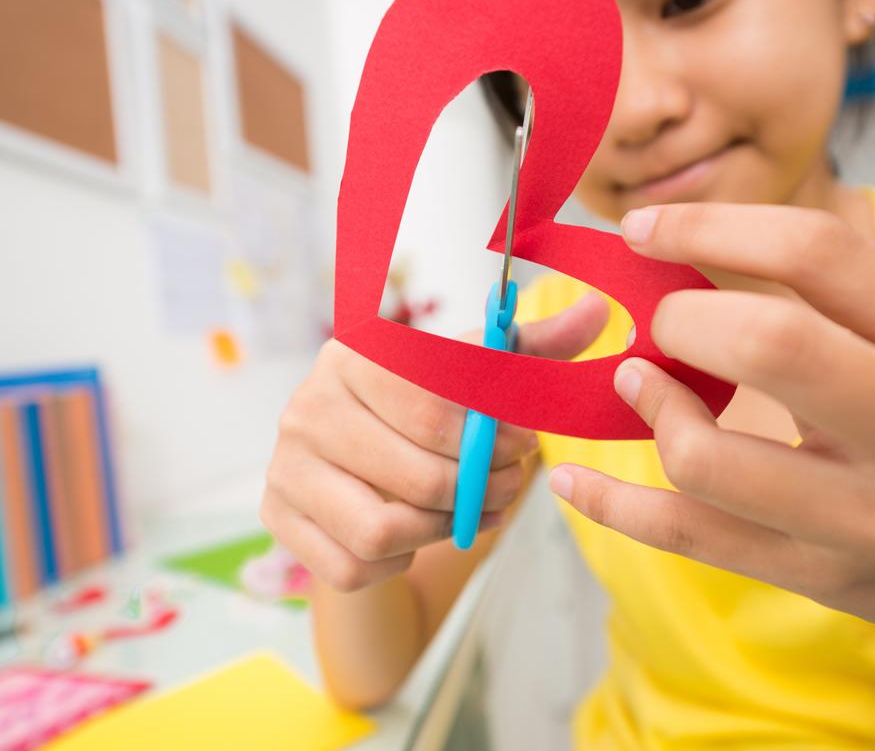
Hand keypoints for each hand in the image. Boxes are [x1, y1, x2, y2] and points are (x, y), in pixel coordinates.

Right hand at [262, 292, 608, 592]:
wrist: (354, 463)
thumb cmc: (422, 413)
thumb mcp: (474, 376)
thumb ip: (531, 348)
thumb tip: (597, 309)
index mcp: (353, 356)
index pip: (432, 405)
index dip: (493, 436)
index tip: (527, 446)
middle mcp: (307, 406)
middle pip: (415, 474)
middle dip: (479, 490)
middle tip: (510, 489)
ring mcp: (285, 466)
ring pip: (382, 528)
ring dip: (441, 529)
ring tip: (470, 512)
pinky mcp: (277, 518)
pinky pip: (352, 565)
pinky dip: (396, 560)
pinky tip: (414, 534)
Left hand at [550, 203, 874, 665]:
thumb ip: (822, 295)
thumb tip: (678, 244)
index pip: (818, 253)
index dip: (708, 227)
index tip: (644, 229)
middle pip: (770, 344)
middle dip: (681, 321)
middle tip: (659, 324)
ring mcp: (869, 520)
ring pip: (710, 458)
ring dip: (649, 409)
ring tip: (638, 386)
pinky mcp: (814, 576)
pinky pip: (687, 536)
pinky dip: (614, 504)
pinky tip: (574, 479)